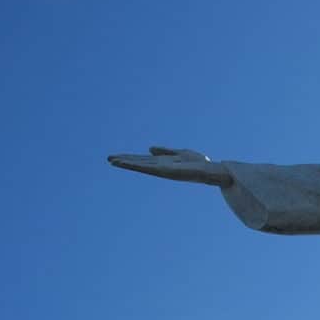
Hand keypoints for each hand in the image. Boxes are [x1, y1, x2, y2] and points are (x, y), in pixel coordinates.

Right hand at [107, 146, 232, 186]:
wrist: (211, 170)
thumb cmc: (198, 163)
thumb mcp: (180, 153)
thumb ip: (165, 151)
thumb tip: (149, 148)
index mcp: (163, 163)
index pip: (143, 161)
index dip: (130, 159)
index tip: (116, 157)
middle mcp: (161, 167)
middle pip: (139, 164)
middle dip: (125, 161)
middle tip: (108, 159)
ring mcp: (162, 170)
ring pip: (141, 166)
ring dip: (127, 163)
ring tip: (112, 160)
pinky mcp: (166, 171)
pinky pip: (150, 167)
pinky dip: (138, 165)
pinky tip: (129, 163)